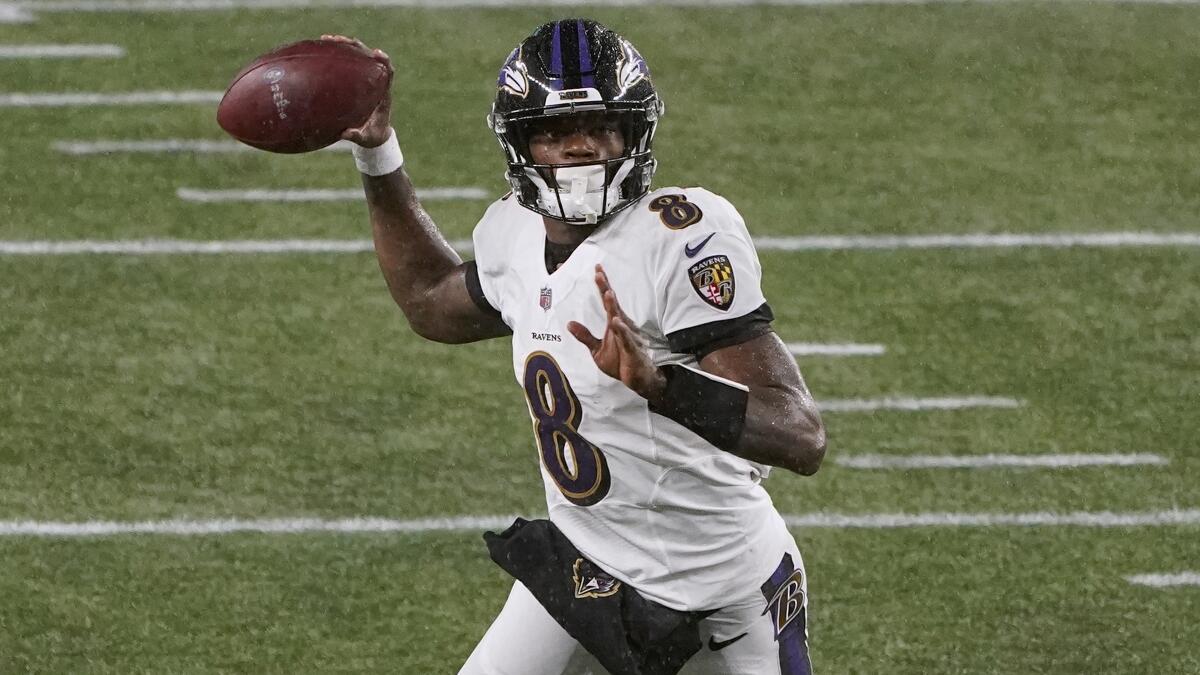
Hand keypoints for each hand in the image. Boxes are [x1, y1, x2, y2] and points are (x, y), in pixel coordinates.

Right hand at [321, 34, 394, 147]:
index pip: (388, 72)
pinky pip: (348, 63)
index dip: (383, 60)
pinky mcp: (356, 80)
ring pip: (358, 56)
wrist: (375, 135)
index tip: (376, 53)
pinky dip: (337, 55)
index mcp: (382, 94)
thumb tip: (345, 133)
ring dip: (344, 45)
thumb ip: (358, 136)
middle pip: (369, 57)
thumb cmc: (373, 137)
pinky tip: (322, 50)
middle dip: (356, 46)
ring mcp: (365, 79)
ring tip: (326, 39)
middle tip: (337, 39)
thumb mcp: (366, 139)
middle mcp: (375, 82)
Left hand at [567, 265, 666, 400]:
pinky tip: (616, 322)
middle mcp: (621, 326)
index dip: (602, 285)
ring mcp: (627, 336)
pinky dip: (621, 330)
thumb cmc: (620, 362)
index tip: (596, 269)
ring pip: (619, 318)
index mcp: (613, 324)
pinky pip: (626, 338)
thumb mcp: (597, 350)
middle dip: (606, 288)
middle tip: (598, 272)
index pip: (606, 301)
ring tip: (608, 292)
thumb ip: (585, 336)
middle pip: (612, 304)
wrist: (637, 379)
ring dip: (614, 306)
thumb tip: (569, 324)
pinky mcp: (631, 349)